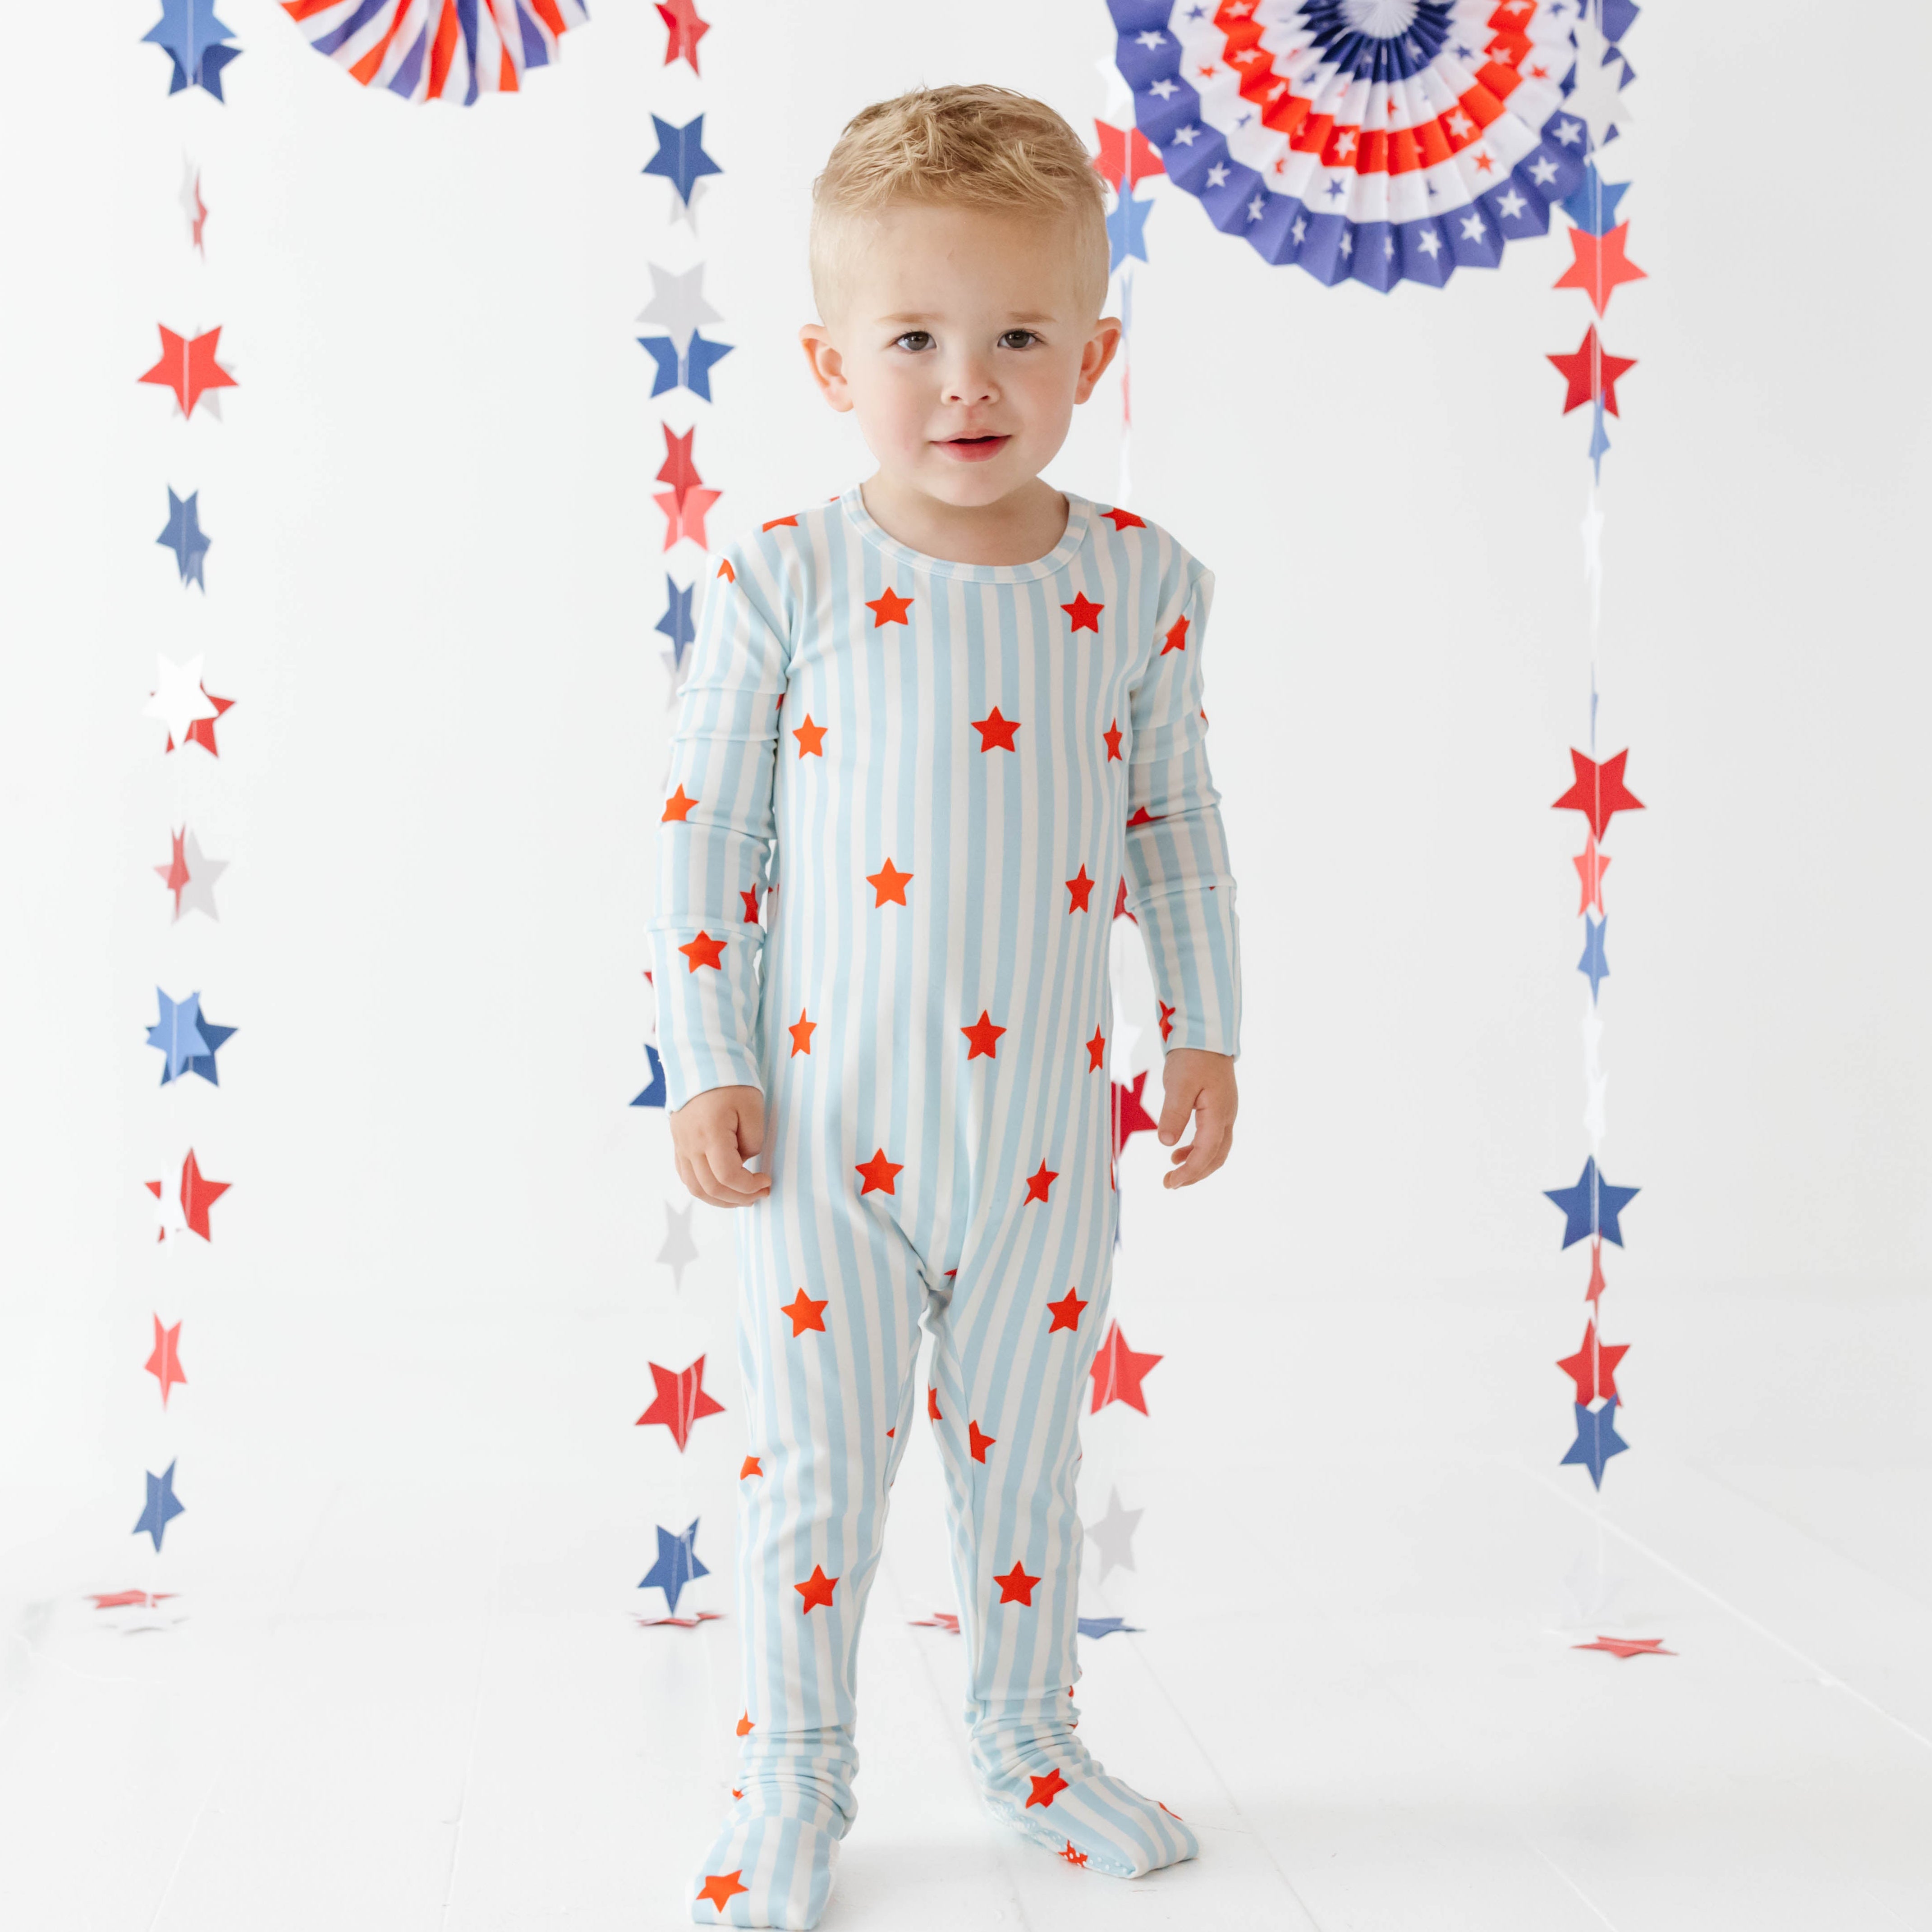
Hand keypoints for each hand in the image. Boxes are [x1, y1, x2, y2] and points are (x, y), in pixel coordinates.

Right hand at [668, 1085, 771, 1208]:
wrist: (702, 1064)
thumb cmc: (731, 1083)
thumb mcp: (753, 1107)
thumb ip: (752, 1140)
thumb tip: (744, 1161)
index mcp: (710, 1134)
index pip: (728, 1177)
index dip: (750, 1187)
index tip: (767, 1181)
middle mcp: (690, 1144)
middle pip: (710, 1189)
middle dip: (739, 1198)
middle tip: (760, 1193)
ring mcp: (680, 1145)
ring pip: (695, 1188)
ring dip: (721, 1199)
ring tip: (742, 1196)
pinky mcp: (678, 1144)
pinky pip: (686, 1176)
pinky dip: (704, 1188)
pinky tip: (722, 1186)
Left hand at [1154, 1049, 1236, 1188]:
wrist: (1206, 1035)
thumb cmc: (1192, 1057)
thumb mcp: (1179, 1084)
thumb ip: (1174, 1113)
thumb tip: (1166, 1143)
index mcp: (1218, 1113)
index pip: (1207, 1153)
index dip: (1190, 1171)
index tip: (1170, 1182)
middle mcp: (1226, 1117)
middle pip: (1216, 1157)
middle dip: (1194, 1174)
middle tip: (1170, 1183)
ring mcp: (1224, 1113)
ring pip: (1216, 1149)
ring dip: (1197, 1164)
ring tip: (1173, 1171)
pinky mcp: (1217, 1108)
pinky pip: (1212, 1137)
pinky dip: (1197, 1150)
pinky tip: (1178, 1151)